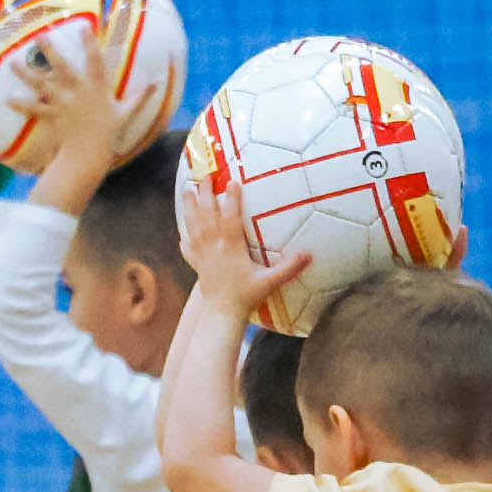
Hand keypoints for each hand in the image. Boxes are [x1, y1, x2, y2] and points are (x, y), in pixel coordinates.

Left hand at [13, 36, 131, 179]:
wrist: (89, 155)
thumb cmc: (108, 133)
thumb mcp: (126, 113)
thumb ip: (139, 96)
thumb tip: (156, 82)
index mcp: (96, 89)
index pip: (94, 62)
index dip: (89, 44)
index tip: (83, 26)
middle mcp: (77, 92)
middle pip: (62, 68)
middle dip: (50, 52)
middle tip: (39, 36)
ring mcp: (62, 104)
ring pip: (42, 85)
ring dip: (26, 74)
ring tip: (12, 62)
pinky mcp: (52, 116)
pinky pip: (35, 109)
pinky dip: (22, 105)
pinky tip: (8, 99)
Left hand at [175, 162, 308, 322]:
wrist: (222, 314)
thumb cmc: (247, 296)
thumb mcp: (270, 282)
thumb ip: (289, 267)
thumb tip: (308, 254)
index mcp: (231, 248)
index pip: (230, 218)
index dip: (232, 199)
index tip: (232, 181)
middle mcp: (214, 248)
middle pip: (207, 216)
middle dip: (205, 195)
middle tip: (204, 176)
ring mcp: (203, 256)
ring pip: (193, 227)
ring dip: (190, 208)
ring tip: (186, 190)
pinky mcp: (197, 265)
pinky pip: (188, 246)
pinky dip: (185, 235)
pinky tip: (182, 228)